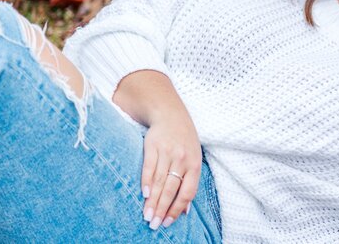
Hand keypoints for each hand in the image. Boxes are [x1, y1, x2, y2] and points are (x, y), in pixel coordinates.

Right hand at [141, 110, 201, 229]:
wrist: (171, 114)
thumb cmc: (184, 140)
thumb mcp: (193, 158)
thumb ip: (189, 183)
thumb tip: (185, 211)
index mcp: (194, 164)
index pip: (187, 192)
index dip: (178, 208)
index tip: (168, 222)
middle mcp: (182, 159)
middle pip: (171, 189)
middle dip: (162, 209)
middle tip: (154, 224)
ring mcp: (167, 152)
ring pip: (159, 181)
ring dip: (152, 200)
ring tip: (147, 215)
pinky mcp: (153, 146)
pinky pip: (149, 167)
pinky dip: (146, 182)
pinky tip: (143, 194)